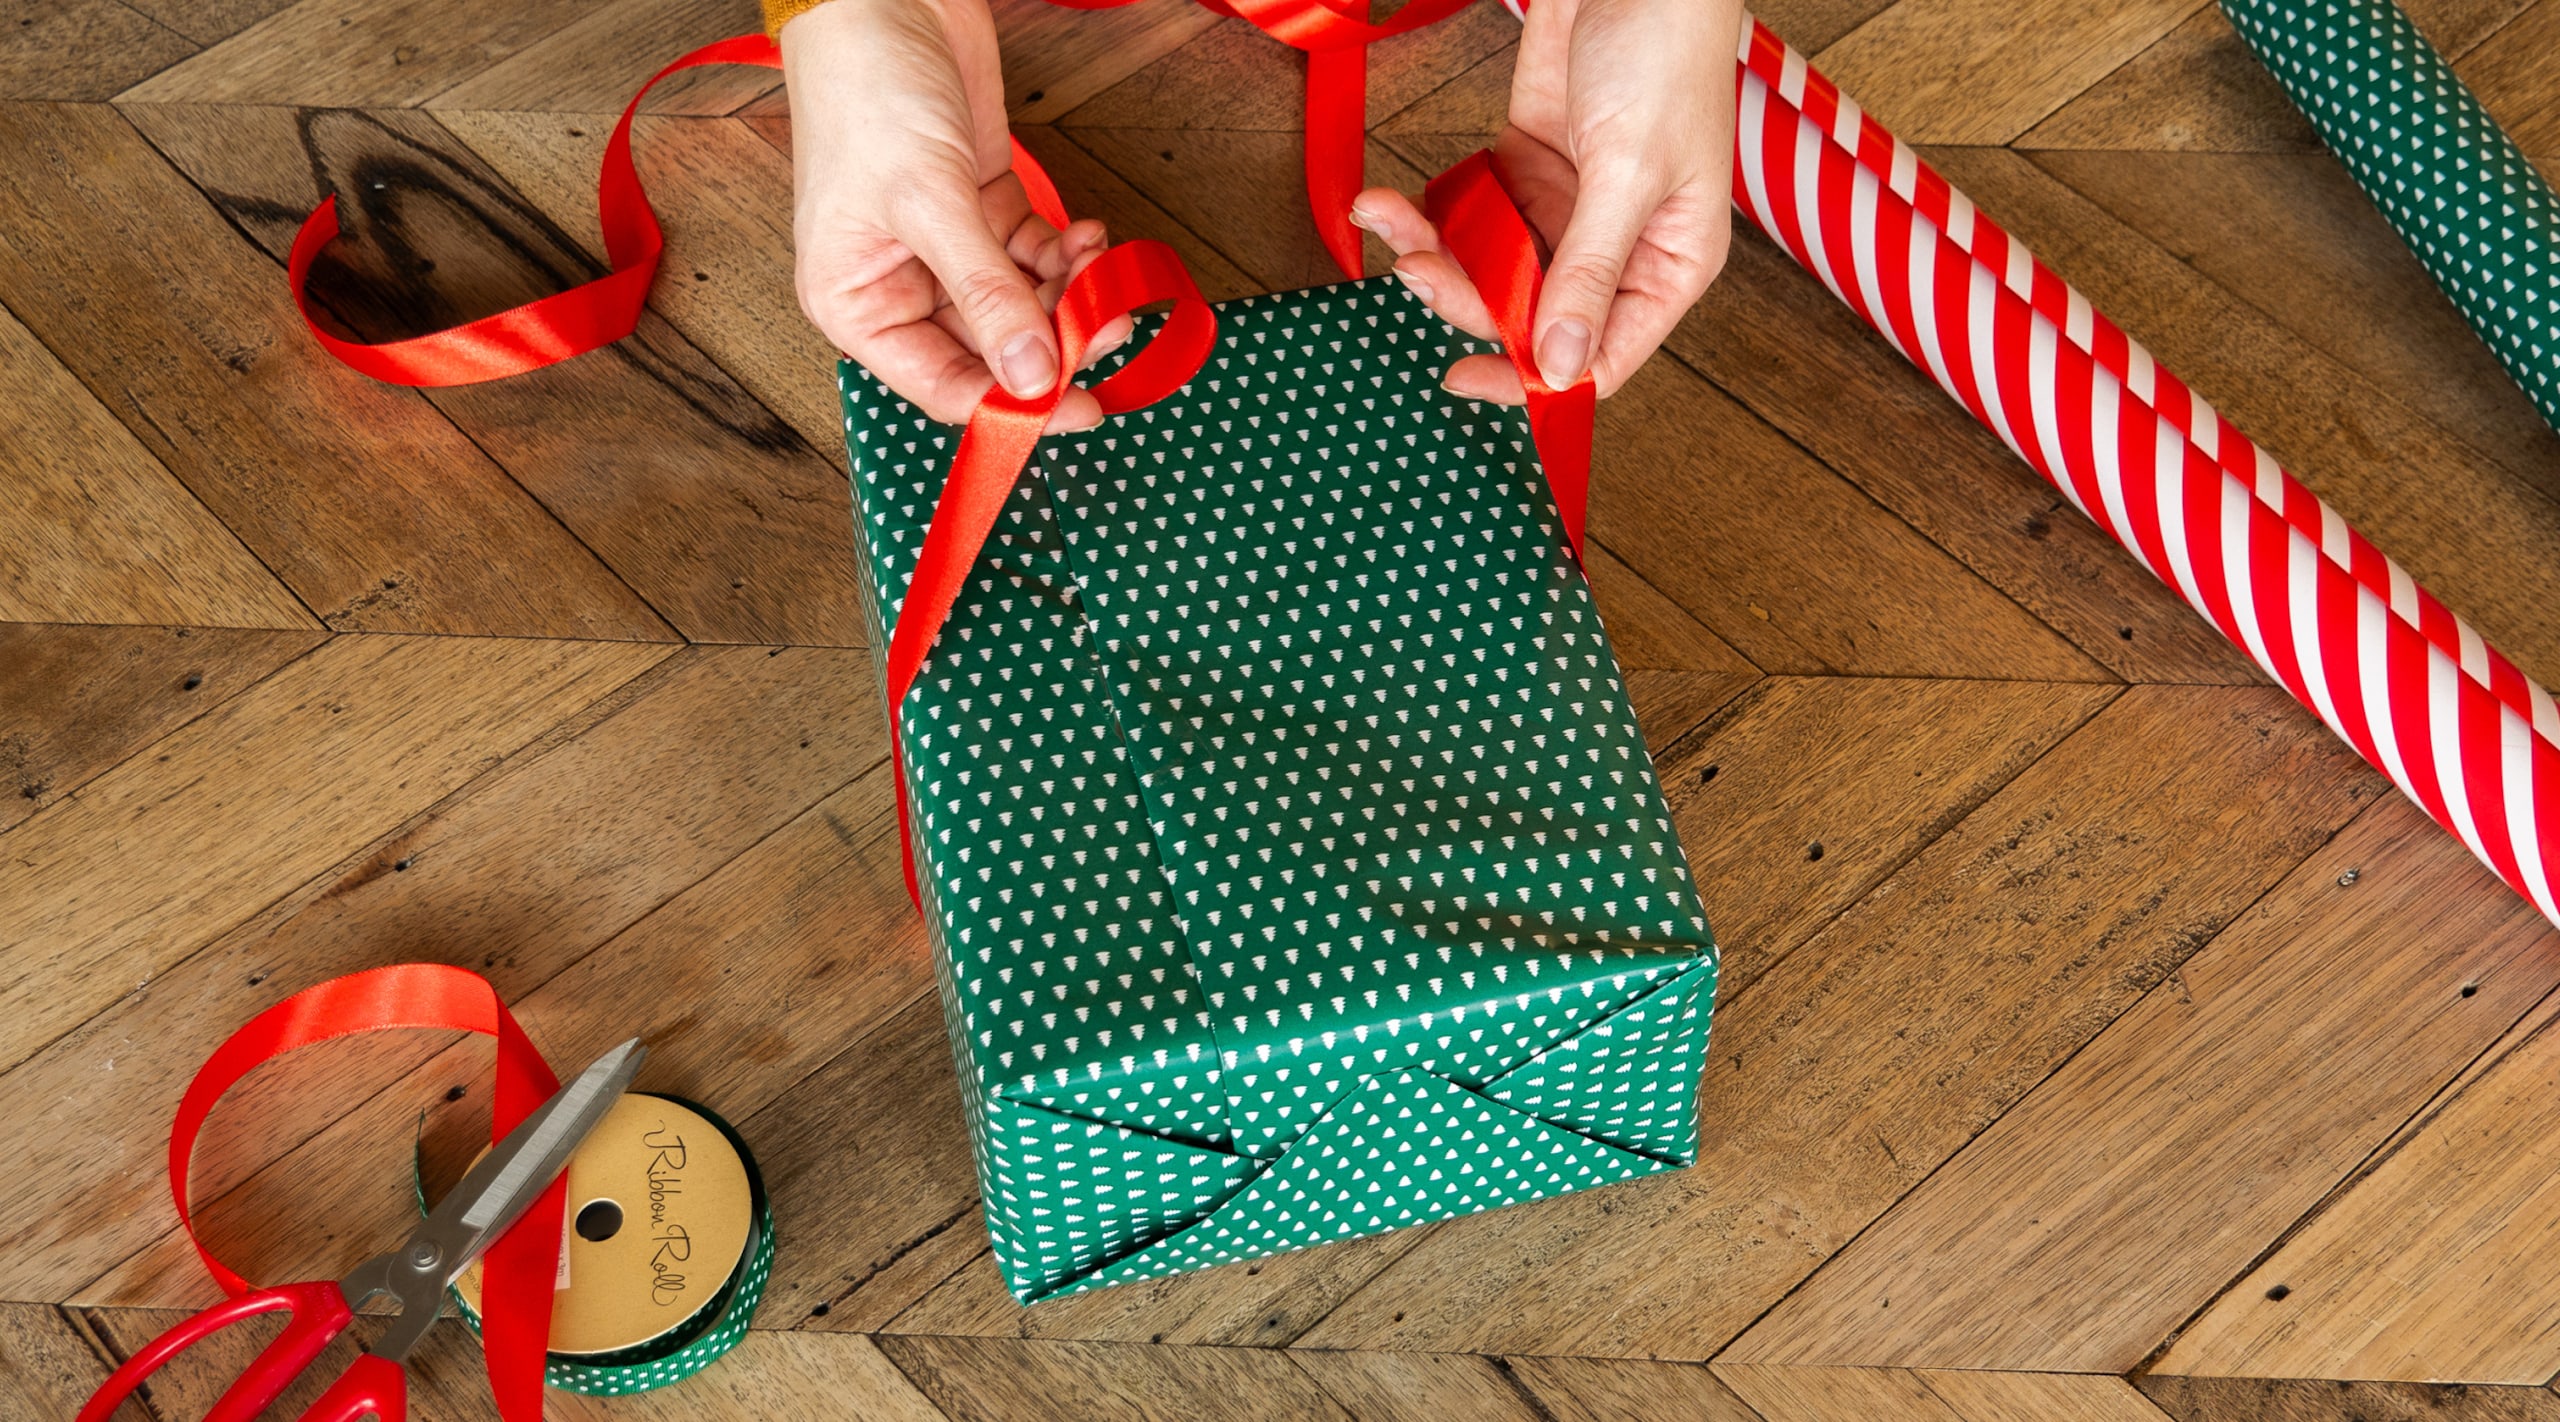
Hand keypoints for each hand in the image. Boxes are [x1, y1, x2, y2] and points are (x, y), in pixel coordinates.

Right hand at [781, 0, 1126, 428]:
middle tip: (1109, 329)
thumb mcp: (929, 202)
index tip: (1081, 407)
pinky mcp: (981, 210)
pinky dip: (1066, 254)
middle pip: (992, 350)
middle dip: (1055, 342)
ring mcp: (944, 250)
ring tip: (1101, 270)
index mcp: (858, 305)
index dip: (1013, 405)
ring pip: (1022, 306)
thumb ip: (986, 295)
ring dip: (1069, 297)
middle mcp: (899, 287)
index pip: (943, 387)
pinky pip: (1033, 257)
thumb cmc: (867, 93)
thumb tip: (1033, 377)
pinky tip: (1088, 236)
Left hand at [1350, 0, 1741, 401]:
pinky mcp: (1525, 169)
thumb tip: (1558, 364)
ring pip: (1490, 269)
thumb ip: (1588, 270)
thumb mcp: (1629, 170)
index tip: (1465, 379)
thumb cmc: (1665, 52)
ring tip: (1390, 222)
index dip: (1532, 379)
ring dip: (1433, 252)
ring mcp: (1567, 210)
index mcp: (1668, 264)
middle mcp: (1618, 249)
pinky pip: (1469, 216)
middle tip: (1417, 269)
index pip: (1602, 357)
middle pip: (1529, 316)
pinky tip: (1387, 201)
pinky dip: (1427, 212)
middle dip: (1465, 297)